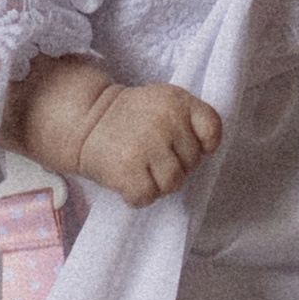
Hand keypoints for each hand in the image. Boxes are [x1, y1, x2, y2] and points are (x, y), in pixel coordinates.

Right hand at [7, 56, 221, 202]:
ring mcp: (147, 147)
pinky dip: (137, 195)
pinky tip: (128, 179)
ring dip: (158, 183)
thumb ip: (191, 120)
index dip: (204, 145)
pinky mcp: (127, 171)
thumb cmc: (130, 117)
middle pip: (193, 164)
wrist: (85, 121)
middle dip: (175, 164)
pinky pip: (147, 197)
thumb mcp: (165, 102)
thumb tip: (207, 152)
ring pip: (173, 184)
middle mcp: (166, 123)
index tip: (183, 144)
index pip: (213, 131)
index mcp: (178, 102)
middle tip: (152, 154)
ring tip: (141, 168)